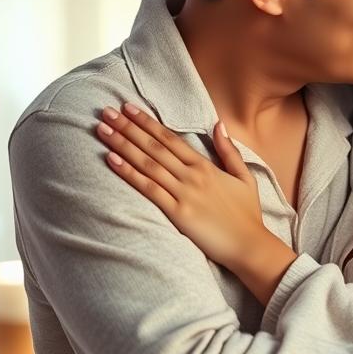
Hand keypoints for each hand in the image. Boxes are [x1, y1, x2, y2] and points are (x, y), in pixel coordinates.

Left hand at [95, 103, 263, 269]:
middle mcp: (192, 176)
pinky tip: (111, 161)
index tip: (128, 108)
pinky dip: (129, 173)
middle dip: (128, 127)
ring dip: (122, 145)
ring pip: (147, 164)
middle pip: (154, 146)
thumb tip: (218, 124)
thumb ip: (229, 150)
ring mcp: (184, 194)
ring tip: (102, 130)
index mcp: (205, 166)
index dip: (147, 122)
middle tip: (107, 112)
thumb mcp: (244, 177)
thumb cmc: (247, 214)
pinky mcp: (177, 214)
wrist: (250, 245)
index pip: (170, 138)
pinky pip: (149, 189)